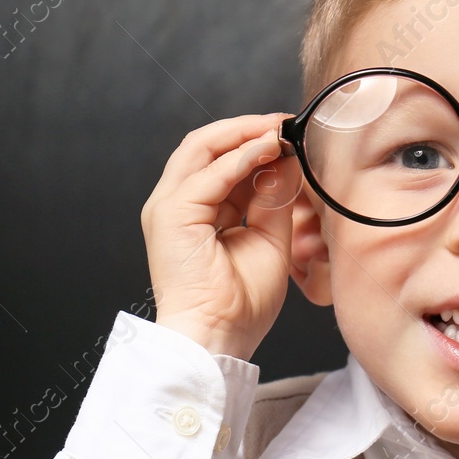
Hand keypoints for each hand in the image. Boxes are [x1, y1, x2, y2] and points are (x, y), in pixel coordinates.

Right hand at [140, 113, 302, 358]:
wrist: (218, 337)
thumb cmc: (240, 304)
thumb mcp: (269, 238)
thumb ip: (274, 198)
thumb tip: (287, 158)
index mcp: (197, 211)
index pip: (221, 160)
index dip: (253, 141)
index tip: (290, 133)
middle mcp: (177, 203)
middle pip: (206, 145)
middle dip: (248, 128)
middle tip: (286, 121)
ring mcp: (169, 206)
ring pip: (202, 148)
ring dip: (244, 134)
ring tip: (279, 129)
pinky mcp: (171, 213)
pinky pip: (210, 174)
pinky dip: (241, 157)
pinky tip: (269, 149)